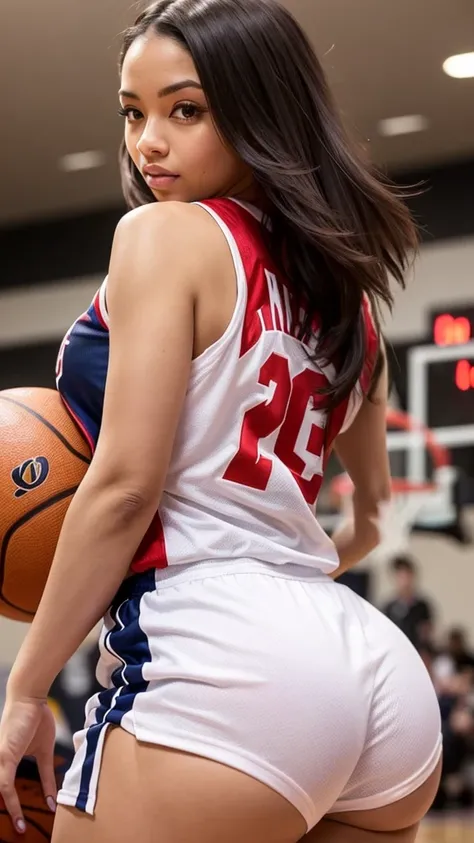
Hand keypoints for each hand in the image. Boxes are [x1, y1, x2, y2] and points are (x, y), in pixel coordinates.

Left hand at [0, 694, 56, 834]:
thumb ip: (47, 774)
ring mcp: (0, 760)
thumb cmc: (36, 719)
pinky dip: (12, 800)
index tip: (22, 824)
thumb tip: (55, 794)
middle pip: (1, 792)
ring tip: (19, 826)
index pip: (7, 791)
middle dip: (10, 811)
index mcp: (7, 762)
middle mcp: (0, 762)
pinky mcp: (4, 757)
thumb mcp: (44, 752)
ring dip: (10, 810)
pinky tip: (18, 813)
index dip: (15, 808)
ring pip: (0, 791)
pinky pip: (5, 785)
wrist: (31, 697)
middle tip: (19, 830)